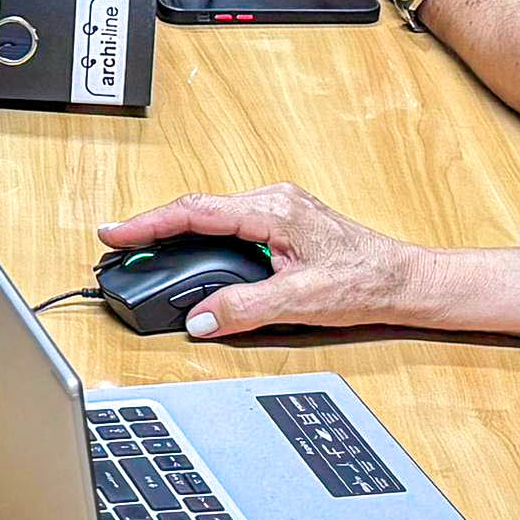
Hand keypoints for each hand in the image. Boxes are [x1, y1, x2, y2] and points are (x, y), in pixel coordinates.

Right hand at [95, 184, 430, 339]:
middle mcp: (273, 201)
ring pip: (212, 215)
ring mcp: (278, 209)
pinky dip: (200, 238)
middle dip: (153, 229)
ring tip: (144, 254)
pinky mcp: (283, 223)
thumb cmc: (367, 283)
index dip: (148, 224)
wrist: (404, 280)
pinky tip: (190, 254)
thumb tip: (200, 318)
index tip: (114, 234)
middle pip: (196, 209)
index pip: (195, 212)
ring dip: (176, 233)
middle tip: (117, 249)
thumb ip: (246, 308)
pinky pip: (229, 223)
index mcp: (273, 211)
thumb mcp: (302, 302)